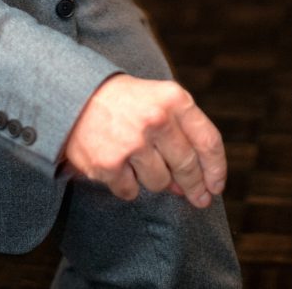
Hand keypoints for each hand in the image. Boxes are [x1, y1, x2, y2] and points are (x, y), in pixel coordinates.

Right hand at [61, 74, 226, 205]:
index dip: (216, 168)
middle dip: (194, 186)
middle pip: (188, 167)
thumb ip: (182, 131)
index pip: (208, 141)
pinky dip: (127, 184)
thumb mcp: (159, 97)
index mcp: (173, 99)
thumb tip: (196, 182)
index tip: (216, 185)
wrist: (75, 95)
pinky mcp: (110, 163)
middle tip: (196, 197)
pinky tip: (118, 165)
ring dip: (154, 179)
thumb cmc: (123, 100)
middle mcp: (156, 119)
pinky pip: (131, 191)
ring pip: (161, 183)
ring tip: (138, 159)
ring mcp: (133, 143)